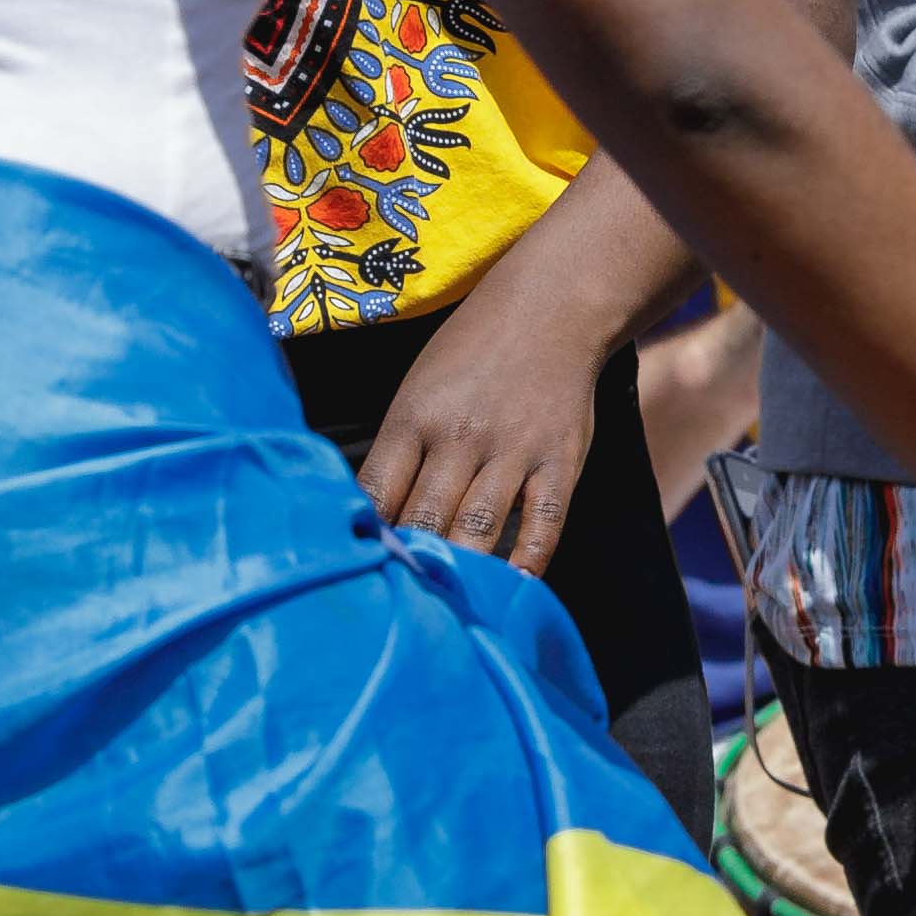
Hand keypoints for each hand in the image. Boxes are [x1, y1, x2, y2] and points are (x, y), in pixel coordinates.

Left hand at [360, 289, 614, 574]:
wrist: (553, 309)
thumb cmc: (472, 352)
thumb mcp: (420, 388)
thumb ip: (400, 450)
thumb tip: (371, 516)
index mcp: (415, 416)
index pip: (376, 492)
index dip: (363, 536)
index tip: (355, 570)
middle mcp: (461, 437)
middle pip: (423, 519)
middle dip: (406, 563)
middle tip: (394, 602)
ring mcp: (514, 452)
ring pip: (477, 530)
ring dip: (457, 571)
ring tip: (441, 607)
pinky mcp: (560, 464)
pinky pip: (543, 526)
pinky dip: (528, 563)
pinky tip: (513, 588)